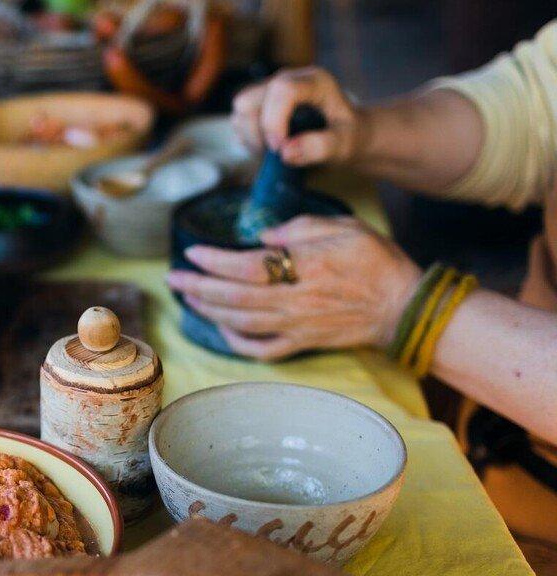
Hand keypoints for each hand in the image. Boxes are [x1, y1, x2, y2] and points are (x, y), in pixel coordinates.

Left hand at [166, 216, 420, 360]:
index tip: (192, 253)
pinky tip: (220, 328)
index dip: (215, 262)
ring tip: (187, 296)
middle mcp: (296, 300)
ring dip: (208, 311)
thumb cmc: (376, 260)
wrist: (404, 306)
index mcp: (305, 268)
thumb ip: (301, 228)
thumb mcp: (345, 226)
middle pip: (235, 298)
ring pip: (242, 323)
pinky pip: (262, 349)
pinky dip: (237, 342)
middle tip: (172, 277)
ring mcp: (297, 326)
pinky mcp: (303, 343)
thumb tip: (263, 237)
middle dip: (198, 288)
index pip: (247, 267)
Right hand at [231, 67, 361, 165]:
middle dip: (258, 133)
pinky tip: (269, 148)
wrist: (349, 132)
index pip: (281, 91)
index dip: (274, 123)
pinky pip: (238, 120)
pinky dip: (248, 139)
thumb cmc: (350, 136)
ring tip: (275, 151)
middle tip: (278, 153)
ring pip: (240, 111)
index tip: (280, 150)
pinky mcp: (260, 103)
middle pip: (249, 100)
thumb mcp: (346, 144)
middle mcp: (288, 79)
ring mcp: (271, 89)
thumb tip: (286, 151)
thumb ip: (322, 146)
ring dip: (251, 137)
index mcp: (314, 81)